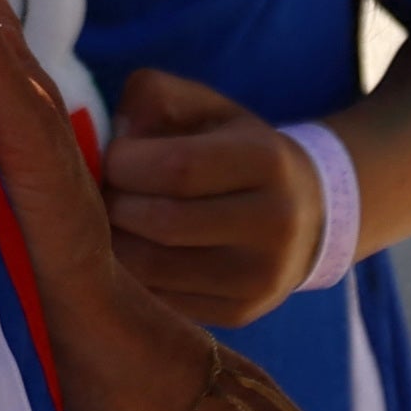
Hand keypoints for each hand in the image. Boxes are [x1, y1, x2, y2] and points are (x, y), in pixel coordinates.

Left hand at [100, 66, 322, 323]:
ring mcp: (259, 277)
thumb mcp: (208, 107)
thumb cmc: (237, 149)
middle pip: (163, 222)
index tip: (111, 156)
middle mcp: (274, 223)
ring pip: (153, 269)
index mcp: (267, 160)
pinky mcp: (240, 312)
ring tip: (112, 220)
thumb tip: (113, 136)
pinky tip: (130, 250)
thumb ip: (155, 98)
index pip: (178, 168)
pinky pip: (159, 300)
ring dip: (112, 243)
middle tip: (102, 192)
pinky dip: (129, 276)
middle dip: (114, 204)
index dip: (126, 162)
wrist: (308, 214)